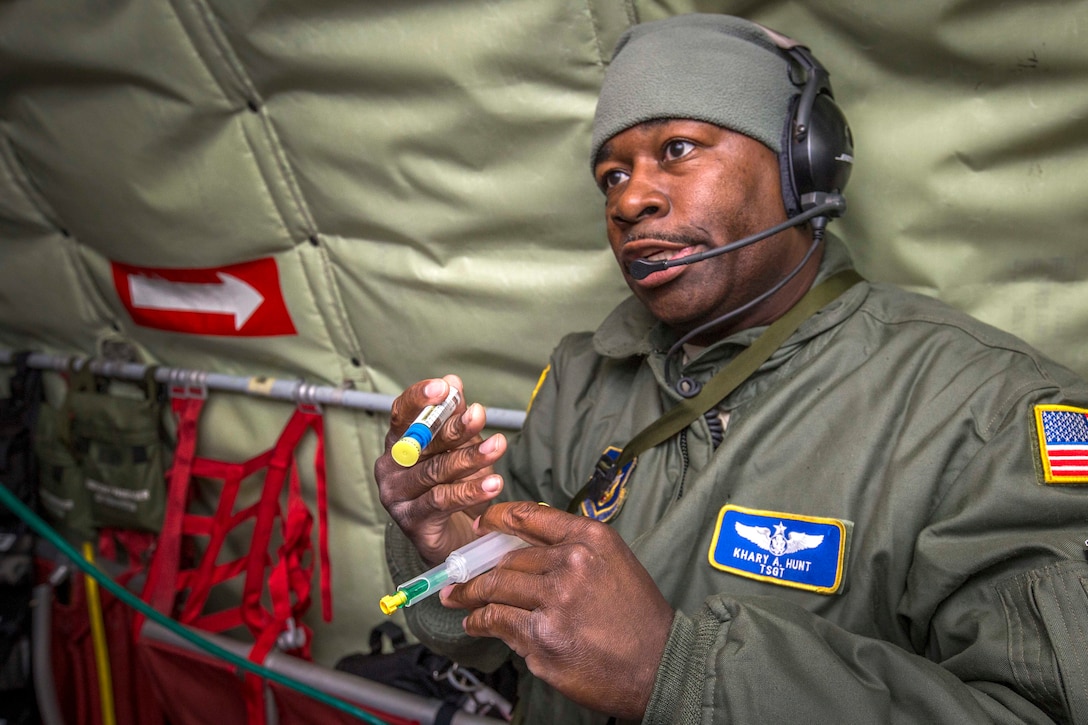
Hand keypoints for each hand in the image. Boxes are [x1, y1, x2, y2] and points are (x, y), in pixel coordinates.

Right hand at [374, 375, 506, 563]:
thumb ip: (452, 417)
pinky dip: (470, 491)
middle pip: (422, 442)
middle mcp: (390, 466)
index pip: (401, 414)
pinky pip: (441, 501)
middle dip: (454, 427)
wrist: (449, 538)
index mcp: (397, 442)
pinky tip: (494, 483)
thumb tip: (453, 381)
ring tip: (498, 446)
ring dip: (470, 457)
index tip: (444, 387)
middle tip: (480, 414)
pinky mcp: (411, 521)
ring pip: (434, 471)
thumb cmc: (450, 485)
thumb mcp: (454, 448)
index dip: (420, 398)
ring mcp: (396, 495)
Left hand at [442, 501, 674, 719]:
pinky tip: (474, 622)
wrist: (660, 664)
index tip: (481, 524)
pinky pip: (497, 621)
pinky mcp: (543, 637)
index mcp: (590, 539)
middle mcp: (571, 563)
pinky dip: (479, 621)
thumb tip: (525, 549)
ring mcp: (555, 601)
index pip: (529, 517)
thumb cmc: (638, 617)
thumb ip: (573, 549)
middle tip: (462, 573)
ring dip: (470, 594)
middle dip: (479, 567)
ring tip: (457, 597)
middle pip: (508, 558)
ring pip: (496, 588)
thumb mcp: (614, 562)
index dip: (497, 518)